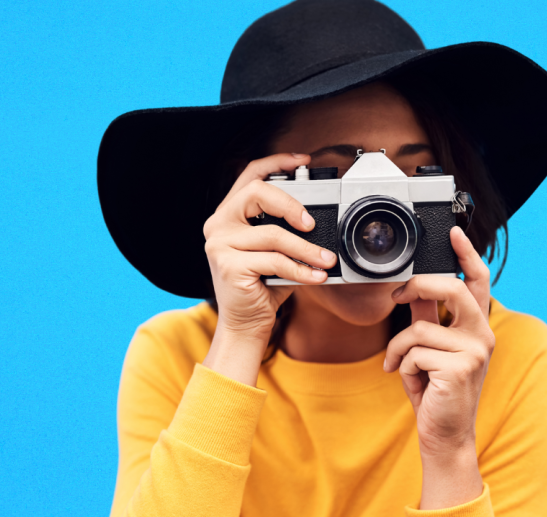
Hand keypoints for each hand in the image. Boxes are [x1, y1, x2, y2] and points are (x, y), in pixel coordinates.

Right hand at [201, 153, 337, 384]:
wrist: (246, 324)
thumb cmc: (264, 286)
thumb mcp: (278, 251)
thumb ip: (289, 231)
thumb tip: (323, 219)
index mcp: (230, 214)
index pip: (250, 175)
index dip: (277, 162)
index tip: (304, 161)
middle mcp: (219, 224)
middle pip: (256, 192)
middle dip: (290, 204)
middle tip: (312, 223)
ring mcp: (219, 244)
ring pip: (273, 234)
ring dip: (306, 248)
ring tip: (327, 259)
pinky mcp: (228, 266)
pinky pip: (274, 260)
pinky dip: (301, 269)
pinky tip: (316, 276)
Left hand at [383, 226, 493, 507]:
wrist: (443, 434)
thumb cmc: (436, 391)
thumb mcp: (429, 348)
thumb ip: (426, 316)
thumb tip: (414, 287)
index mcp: (477, 326)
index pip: (477, 281)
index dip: (466, 254)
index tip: (453, 232)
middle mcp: (482, 335)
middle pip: (449, 288)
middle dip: (416, 286)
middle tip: (396, 297)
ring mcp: (474, 352)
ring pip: (419, 328)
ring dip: (398, 349)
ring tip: (399, 366)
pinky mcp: (459, 368)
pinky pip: (414, 352)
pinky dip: (402, 367)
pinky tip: (412, 383)